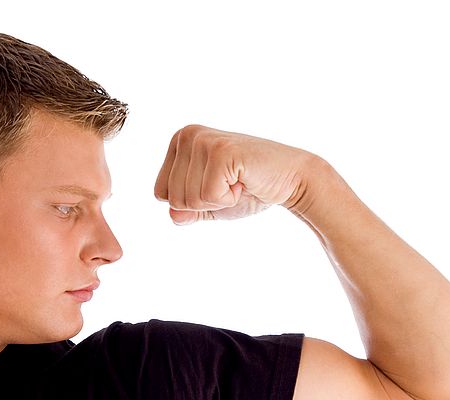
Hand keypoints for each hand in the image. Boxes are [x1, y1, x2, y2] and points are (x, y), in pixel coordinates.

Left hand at [153, 124, 315, 224]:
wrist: (290, 180)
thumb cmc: (249, 189)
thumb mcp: (208, 204)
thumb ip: (185, 211)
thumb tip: (174, 215)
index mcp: (179, 142)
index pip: (160, 194)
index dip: (191, 204)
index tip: (217, 186)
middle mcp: (187, 135)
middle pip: (174, 198)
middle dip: (205, 203)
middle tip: (230, 184)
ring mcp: (202, 140)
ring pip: (189, 200)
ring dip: (218, 201)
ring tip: (237, 181)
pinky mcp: (220, 152)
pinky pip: (208, 197)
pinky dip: (229, 199)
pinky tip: (244, 181)